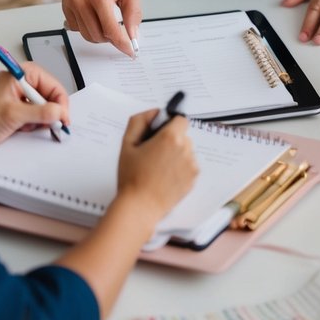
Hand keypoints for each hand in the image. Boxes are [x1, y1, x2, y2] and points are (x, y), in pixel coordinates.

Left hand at [0, 63, 69, 159]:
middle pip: (49, 95)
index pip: (51, 84)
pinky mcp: (17, 108)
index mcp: (20, 75)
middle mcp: (21, 82)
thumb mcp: (13, 116)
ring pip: (44, 106)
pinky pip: (36, 114)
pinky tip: (24, 129)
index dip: (60, 101)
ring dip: (41, 119)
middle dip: (50, 111)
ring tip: (29, 127)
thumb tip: (60, 112)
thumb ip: (39, 112)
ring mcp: (19, 96)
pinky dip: (34, 123)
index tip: (63, 119)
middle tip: (53, 126)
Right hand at [63, 0, 141, 56]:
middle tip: (120, 31)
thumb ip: (133, 12)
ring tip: (108, 22)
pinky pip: (76, 27)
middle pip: (97, 35)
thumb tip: (133, 35)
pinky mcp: (64, 4)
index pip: (111, 30)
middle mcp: (81, 0)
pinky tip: (95, 16)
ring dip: (99, 34)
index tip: (129, 51)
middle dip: (111, 38)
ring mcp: (70, 3)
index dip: (122, 43)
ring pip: (85, 34)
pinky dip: (87, 28)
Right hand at [116, 112, 197, 234]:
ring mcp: (191, 165)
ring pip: (187, 151)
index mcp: (170, 137)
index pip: (180, 119)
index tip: (160, 134)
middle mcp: (185, 149)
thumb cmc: (131, 177)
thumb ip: (139, 121)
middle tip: (154, 154)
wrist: (139, 208)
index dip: (170, 124)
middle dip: (172, 140)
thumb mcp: (127, 143)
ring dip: (177, 155)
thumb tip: (154, 112)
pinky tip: (165, 178)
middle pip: (183, 135)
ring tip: (159, 169)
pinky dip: (180, 169)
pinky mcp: (193, 180)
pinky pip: (189, 167)